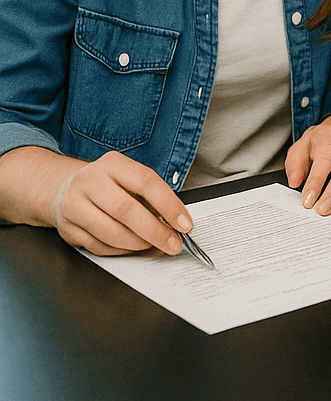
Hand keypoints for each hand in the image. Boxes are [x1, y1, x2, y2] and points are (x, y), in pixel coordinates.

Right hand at [47, 151, 190, 256]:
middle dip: (154, 231)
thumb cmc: (107, 184)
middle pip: (126, 210)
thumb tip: (177, 222)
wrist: (62, 189)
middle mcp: (90, 181)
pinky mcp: (67, 228)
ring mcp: (74, 205)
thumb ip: (151, 196)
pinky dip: (120, 251)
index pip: (146, 182)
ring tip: (154, 246)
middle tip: (173, 243)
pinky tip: (132, 248)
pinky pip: (98, 246)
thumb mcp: (128, 178)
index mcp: (113, 164)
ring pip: (110, 232)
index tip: (184, 224)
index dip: (169, 205)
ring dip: (137, 244)